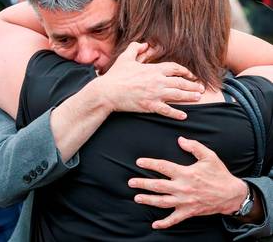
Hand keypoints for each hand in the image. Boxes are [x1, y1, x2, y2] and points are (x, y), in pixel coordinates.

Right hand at [96, 42, 204, 119]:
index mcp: (153, 69)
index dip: (185, 71)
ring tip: (198, 98)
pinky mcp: (150, 106)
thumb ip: (134, 48)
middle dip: (192, 85)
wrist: (108, 92)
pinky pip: (167, 110)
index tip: (191, 75)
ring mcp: (155, 94)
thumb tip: (142, 43)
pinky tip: (184, 115)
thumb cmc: (115, 75)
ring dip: (190, 97)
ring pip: (178, 96)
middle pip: (180, 82)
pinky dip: (176, 113)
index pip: (175, 68)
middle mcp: (157, 81)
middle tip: (201, 88)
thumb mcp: (125, 58)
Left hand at [128, 137, 247, 228]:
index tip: (139, 162)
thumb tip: (180, 140)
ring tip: (136, 198)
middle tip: (130, 182)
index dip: (150, 164)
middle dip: (143, 184)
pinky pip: (175, 219)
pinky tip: (155, 225)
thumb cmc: (219, 174)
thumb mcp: (209, 156)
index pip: (164, 167)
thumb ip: (194, 146)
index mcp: (186, 173)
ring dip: (148, 200)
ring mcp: (185, 201)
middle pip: (159, 186)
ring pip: (163, 202)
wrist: (232, 194)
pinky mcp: (189, 212)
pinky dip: (165, 223)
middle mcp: (183, 188)